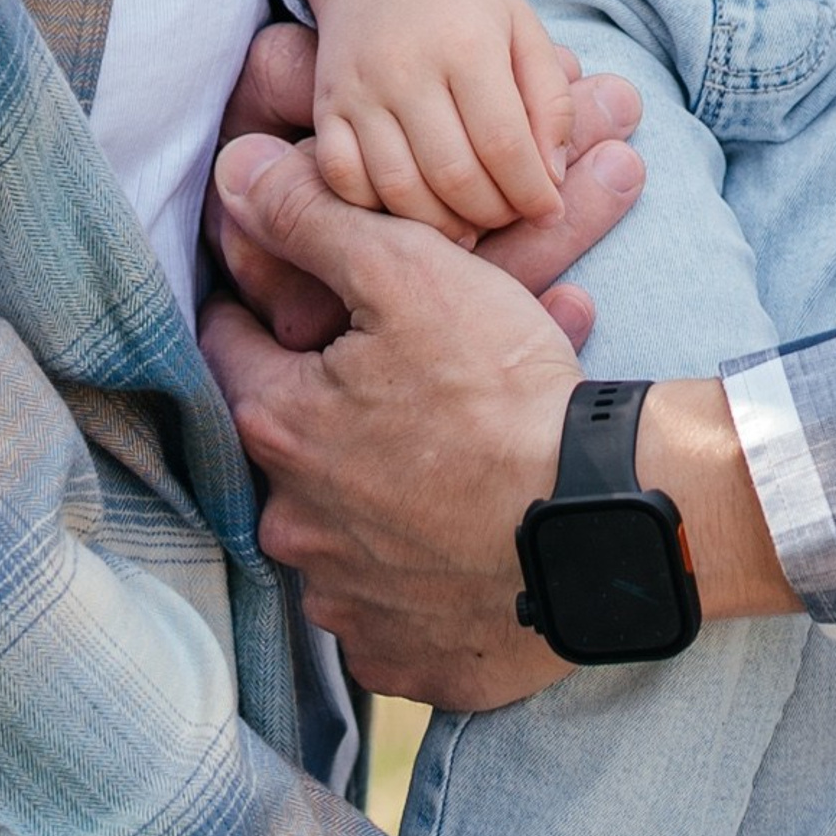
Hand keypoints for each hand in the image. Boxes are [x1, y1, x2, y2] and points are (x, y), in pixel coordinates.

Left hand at [204, 134, 582, 705]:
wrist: (603, 522)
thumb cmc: (503, 393)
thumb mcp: (410, 273)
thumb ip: (313, 220)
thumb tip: (234, 176)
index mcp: (278, 428)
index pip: (232, 345)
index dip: (273, 308)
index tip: (324, 298)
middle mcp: (291, 525)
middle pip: (291, 443)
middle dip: (340, 405)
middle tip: (413, 374)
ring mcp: (345, 602)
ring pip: (340, 529)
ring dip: (381, 492)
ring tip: (458, 449)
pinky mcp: (402, 658)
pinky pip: (389, 608)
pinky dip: (417, 572)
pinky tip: (468, 533)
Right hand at [298, 0, 576, 233]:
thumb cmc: (465, 1)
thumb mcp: (524, 30)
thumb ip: (551, 102)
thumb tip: (552, 179)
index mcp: (466, 44)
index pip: (504, 143)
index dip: (532, 192)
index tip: (548, 210)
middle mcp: (406, 68)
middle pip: (454, 176)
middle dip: (494, 214)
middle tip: (510, 214)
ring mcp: (359, 91)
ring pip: (399, 189)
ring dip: (442, 225)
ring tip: (470, 222)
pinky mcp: (325, 107)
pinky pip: (344, 180)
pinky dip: (378, 209)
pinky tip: (412, 206)